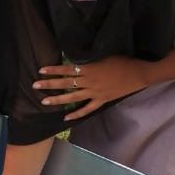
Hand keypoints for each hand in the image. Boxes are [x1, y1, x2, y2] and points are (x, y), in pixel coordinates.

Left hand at [33, 56, 150, 120]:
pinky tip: (66, 117)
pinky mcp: (102, 100)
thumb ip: (89, 61)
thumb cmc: (123, 61)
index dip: (54, 70)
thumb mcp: (104, 56)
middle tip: (35, 85)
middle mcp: (90, 82)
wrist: (139, 73)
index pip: (67, 69)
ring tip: (44, 101)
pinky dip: (77, 114)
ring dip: (58, 100)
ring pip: (73, 98)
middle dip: (50, 84)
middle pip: (66, 84)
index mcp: (90, 69)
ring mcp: (95, 93)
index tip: (41, 70)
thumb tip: (75, 62)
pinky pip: (87, 109)